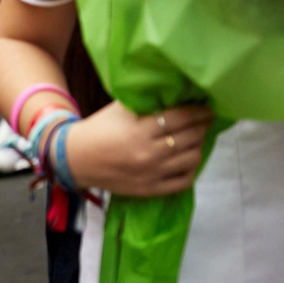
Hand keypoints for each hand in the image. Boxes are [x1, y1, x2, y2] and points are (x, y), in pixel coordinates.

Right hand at [64, 103, 214, 197]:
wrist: (76, 159)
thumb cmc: (98, 129)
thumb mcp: (119, 110)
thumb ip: (146, 102)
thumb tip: (174, 93)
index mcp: (140, 130)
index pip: (181, 118)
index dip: (199, 112)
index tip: (207, 108)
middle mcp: (149, 153)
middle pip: (190, 137)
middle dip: (202, 126)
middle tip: (205, 120)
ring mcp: (152, 173)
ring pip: (192, 158)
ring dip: (198, 145)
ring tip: (196, 138)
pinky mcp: (151, 189)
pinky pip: (184, 181)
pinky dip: (192, 169)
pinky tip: (189, 159)